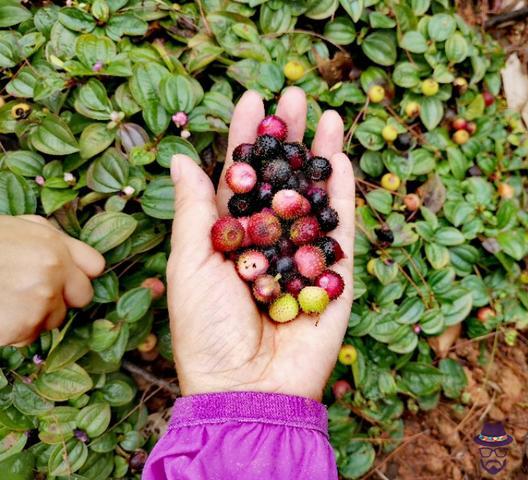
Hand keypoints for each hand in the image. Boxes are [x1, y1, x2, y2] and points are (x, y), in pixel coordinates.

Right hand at [0, 215, 104, 345]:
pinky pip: (29, 336)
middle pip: (82, 296)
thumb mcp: (14, 228)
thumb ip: (48, 239)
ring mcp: (41, 299)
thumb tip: (70, 256)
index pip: (94, 266)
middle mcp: (54, 270)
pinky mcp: (23, 325)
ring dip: (35, 316)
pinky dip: (13, 332)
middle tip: (30, 294)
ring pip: (55, 318)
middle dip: (62, 298)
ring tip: (4, 302)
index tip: (65, 279)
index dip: (78, 274)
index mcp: (53, 244)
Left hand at [167, 88, 354, 399]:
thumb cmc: (206, 332)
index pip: (238, 178)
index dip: (245, 138)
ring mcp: (303, 257)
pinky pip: (341, 231)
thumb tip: (180, 158)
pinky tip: (342, 160)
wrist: (247, 389)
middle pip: (280, 179)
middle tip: (295, 94)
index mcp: (229, 238)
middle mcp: (267, 242)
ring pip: (313, 197)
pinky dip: (342, 196)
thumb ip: (193, 211)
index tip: (250, 97)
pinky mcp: (335, 276)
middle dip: (288, 137)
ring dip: (320, 156)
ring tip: (326, 114)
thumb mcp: (188, 265)